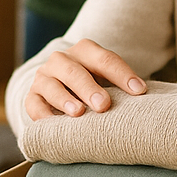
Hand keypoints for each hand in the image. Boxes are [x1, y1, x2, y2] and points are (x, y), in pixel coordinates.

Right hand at [25, 38, 145, 121]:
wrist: (59, 86)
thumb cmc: (94, 84)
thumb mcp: (107, 78)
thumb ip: (122, 84)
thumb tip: (145, 97)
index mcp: (85, 51)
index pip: (105, 59)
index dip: (122, 75)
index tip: (139, 91)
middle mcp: (61, 60)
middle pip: (75, 71)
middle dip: (90, 88)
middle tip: (103, 105)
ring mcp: (44, 77)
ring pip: (51, 85)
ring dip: (64, 98)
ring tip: (77, 112)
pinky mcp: (32, 96)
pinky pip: (34, 104)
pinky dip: (42, 114)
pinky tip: (53, 125)